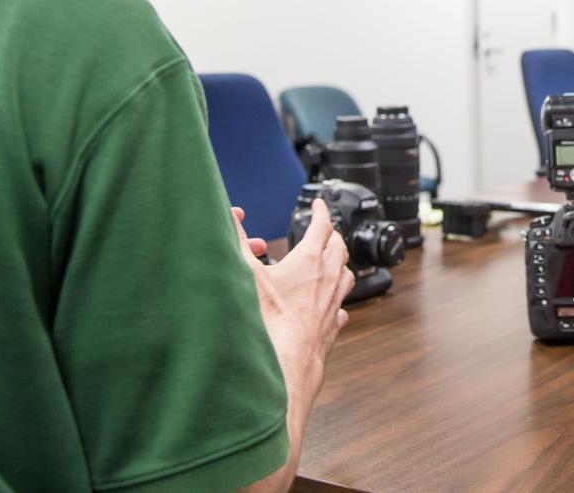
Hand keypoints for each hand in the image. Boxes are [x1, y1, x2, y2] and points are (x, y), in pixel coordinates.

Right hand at [234, 200, 354, 491]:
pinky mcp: (330, 331)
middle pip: (339, 249)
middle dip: (332, 235)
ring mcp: (332, 307)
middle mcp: (328, 281)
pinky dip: (336, 302)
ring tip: (332, 262)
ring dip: (339, 265)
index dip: (322, 211)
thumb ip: (234, 241)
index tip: (321, 204)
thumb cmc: (268, 325)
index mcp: (310, 262)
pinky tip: (331, 307)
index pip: (323, 226)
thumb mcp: (246, 275)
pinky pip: (340, 310)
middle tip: (325, 230)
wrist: (284, 370)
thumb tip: (227, 216)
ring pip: (345, 277)